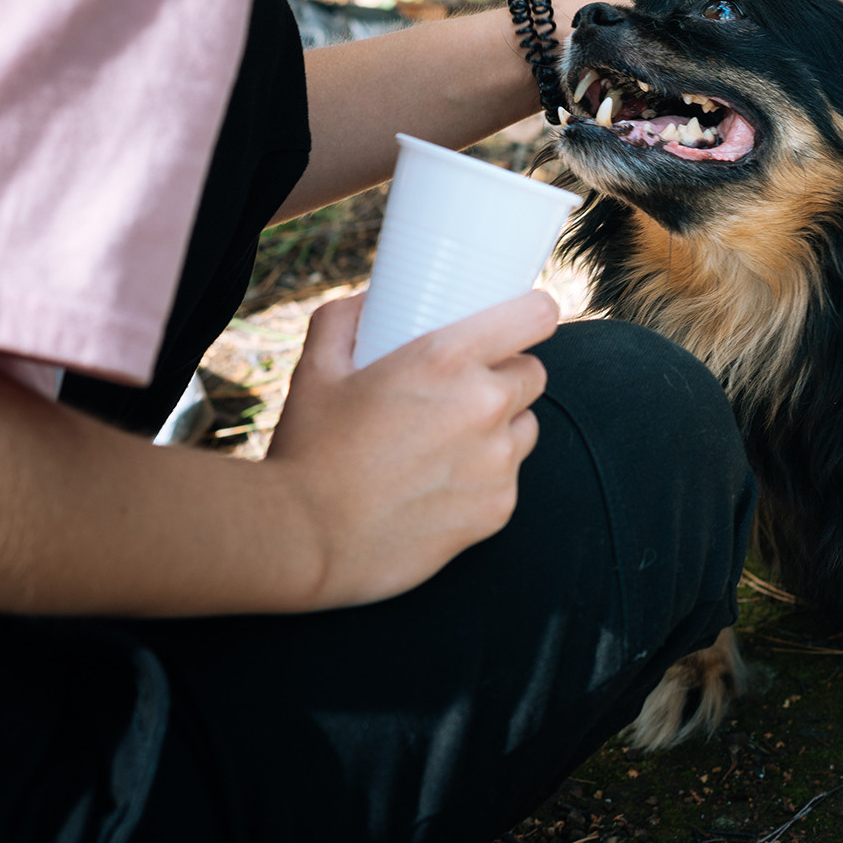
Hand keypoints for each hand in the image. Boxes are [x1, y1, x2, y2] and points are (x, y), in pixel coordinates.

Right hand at [266, 289, 556, 608]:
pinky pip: (509, 477)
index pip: (538, 315)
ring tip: (449, 441)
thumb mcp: (316, 366)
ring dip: (501, 427)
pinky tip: (440, 484)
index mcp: (447, 359)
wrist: (304, 540)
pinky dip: (485, 477)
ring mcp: (497, 461)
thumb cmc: (309, 450)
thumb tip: (372, 301)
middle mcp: (484, 405)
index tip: (520, 323)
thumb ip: (345, 319)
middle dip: (505, 376)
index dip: (532, 315)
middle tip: (461, 391)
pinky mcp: (498, 507)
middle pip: (533, 374)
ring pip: (525, 427)